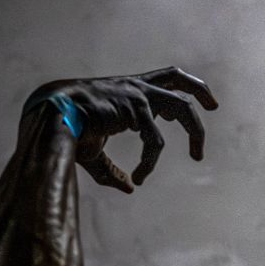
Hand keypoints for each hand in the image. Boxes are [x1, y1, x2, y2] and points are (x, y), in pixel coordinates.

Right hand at [26, 67, 218, 192]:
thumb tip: (129, 188)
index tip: (208, 102)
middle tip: (212, 116)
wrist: (52, 117)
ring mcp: (137, 95)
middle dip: (202, 97)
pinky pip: (155, 140)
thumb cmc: (70, 131)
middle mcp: (137, 87)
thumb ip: (112, 170)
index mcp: (130, 90)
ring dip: (195, 131)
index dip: (191, 86)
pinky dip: (151, 162)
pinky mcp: (134, 109)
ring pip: (181, 107)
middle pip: (181, 83)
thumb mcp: (94, 152)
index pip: (168, 76)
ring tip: (198, 155)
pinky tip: (140, 176)